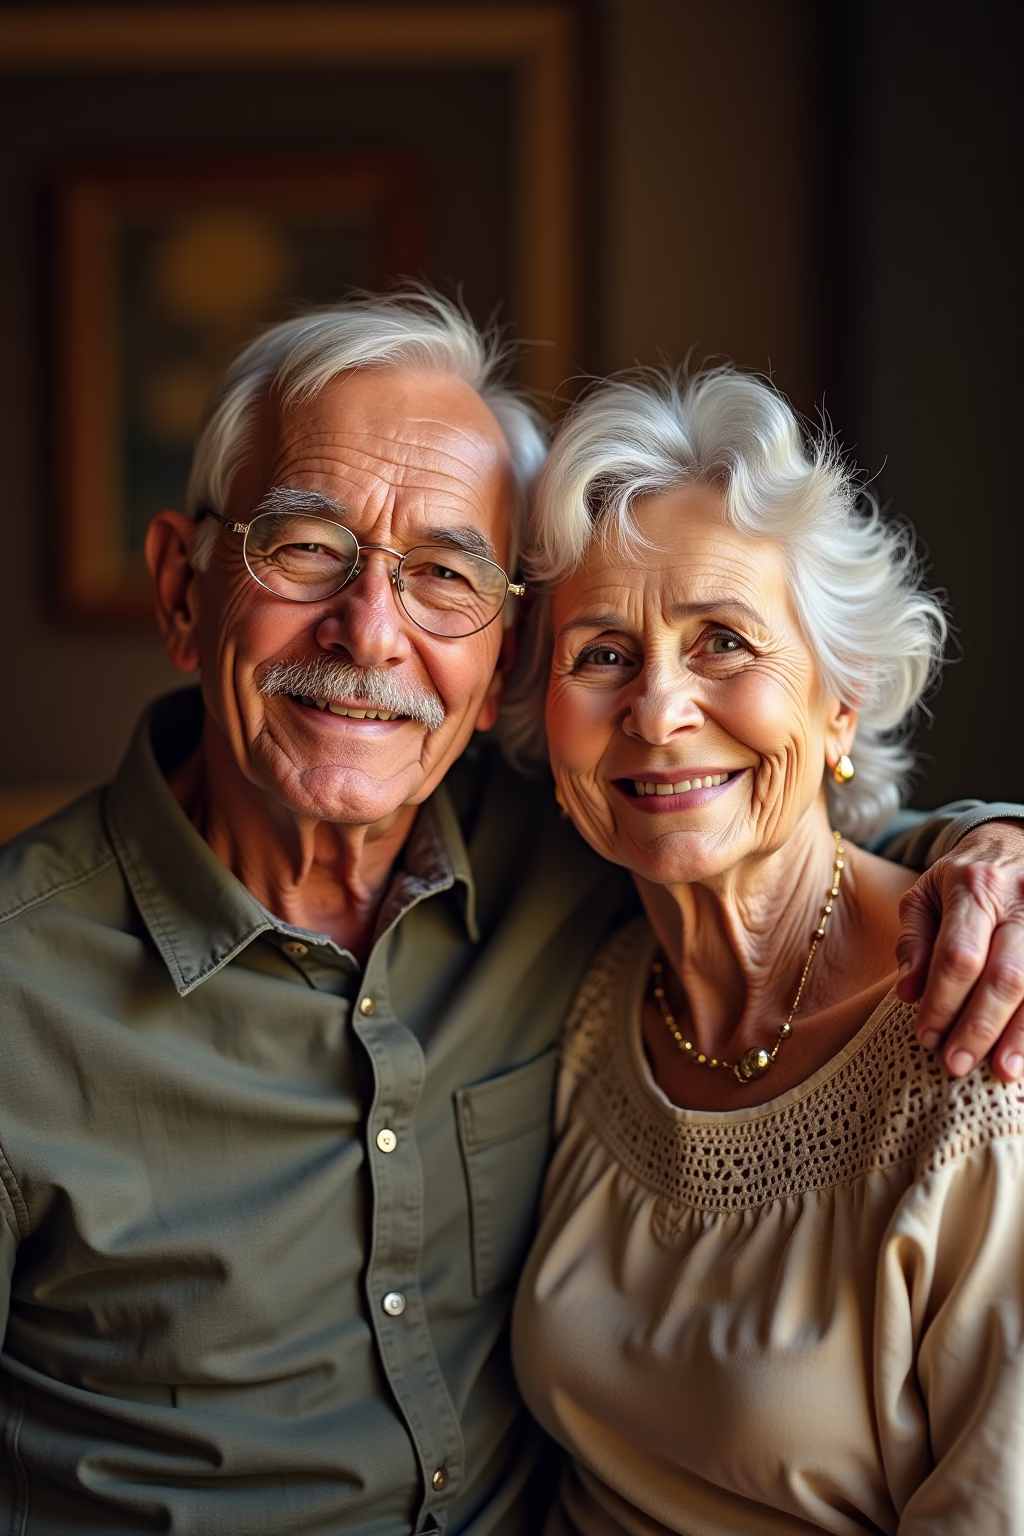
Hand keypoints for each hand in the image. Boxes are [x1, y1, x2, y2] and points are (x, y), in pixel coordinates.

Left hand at [896, 821, 1023, 1079]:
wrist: (1013, 843)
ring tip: (1003, 1072)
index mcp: (975, 887)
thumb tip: (909, 993)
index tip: (926, 1038)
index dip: (943, 1001)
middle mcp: (1021, 902)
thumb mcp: (923, 895)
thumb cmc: (961, 879)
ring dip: (1021, 1034)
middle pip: (1005, 975)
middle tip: (957, 1064)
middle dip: (980, 1026)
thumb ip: (913, 942)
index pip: (958, 955)